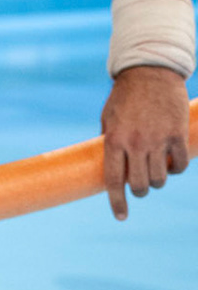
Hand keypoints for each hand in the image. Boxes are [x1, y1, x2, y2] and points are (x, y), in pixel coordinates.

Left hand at [100, 65, 190, 219]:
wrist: (149, 73)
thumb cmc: (125, 97)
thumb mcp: (108, 118)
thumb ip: (110, 142)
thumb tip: (110, 167)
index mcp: (113, 139)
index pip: (113, 179)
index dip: (117, 201)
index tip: (121, 216)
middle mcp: (135, 143)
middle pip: (139, 185)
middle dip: (139, 191)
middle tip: (140, 186)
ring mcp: (157, 140)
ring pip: (160, 179)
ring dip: (157, 179)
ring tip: (154, 168)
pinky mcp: (177, 136)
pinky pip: (180, 165)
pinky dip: (176, 168)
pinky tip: (171, 162)